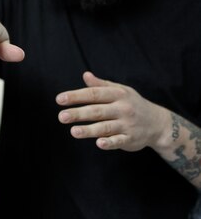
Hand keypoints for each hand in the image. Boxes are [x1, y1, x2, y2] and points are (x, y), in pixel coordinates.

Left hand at [56, 72, 170, 150]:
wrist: (159, 123)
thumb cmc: (133, 104)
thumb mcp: (120, 91)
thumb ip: (101, 85)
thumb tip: (85, 75)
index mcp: (118, 94)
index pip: (93, 94)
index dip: (76, 96)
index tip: (59, 99)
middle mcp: (123, 108)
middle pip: (97, 111)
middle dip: (78, 114)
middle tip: (61, 117)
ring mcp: (127, 124)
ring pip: (106, 127)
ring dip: (89, 130)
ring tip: (74, 131)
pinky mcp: (131, 139)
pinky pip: (119, 141)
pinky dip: (109, 142)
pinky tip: (99, 143)